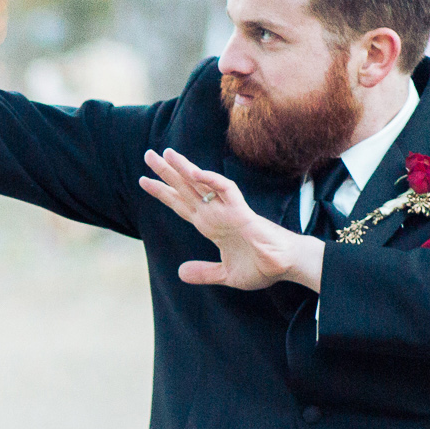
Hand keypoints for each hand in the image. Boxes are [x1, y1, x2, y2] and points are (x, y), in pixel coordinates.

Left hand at [139, 149, 324, 292]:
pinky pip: (227, 191)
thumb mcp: (225, 274)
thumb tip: (180, 273)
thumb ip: (204, 272)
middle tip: (147, 155)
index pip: (181, 204)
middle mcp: (216, 214)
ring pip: (202, 184)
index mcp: (210, 226)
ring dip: (184, 169)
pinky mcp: (243, 213)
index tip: (143, 181)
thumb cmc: (262, 266)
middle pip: (185, 189)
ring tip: (165, 154)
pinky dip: (212, 181)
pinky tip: (196, 172)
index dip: (163, 193)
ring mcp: (228, 211)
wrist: (286, 267)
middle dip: (166, 173)